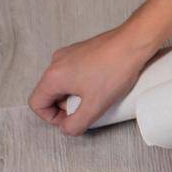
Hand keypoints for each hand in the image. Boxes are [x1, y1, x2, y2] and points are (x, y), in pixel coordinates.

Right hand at [28, 24, 160, 135]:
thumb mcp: (95, 106)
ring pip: (65, 83)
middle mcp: (56, 62)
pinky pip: (76, 72)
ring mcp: (70, 54)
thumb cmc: (116, 69)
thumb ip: (76, 124)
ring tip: (99, 96)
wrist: (134, 42)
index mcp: (52, 76)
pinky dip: (85, 82)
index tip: (72, 120)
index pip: (37, 104)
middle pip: (51, 94)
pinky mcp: (83, 50)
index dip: (52, 118)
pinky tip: (104, 84)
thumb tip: (67, 128)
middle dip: (67, 106)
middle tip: (89, 108)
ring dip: (77, 94)